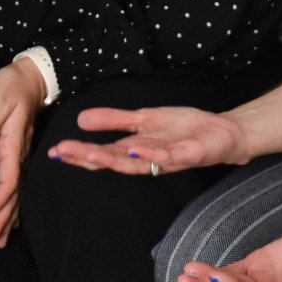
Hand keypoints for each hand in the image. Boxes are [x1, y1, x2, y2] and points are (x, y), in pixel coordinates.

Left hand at [0, 59, 45, 251]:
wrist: (30, 78)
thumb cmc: (10, 88)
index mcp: (14, 146)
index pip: (7, 183)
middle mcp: (21, 156)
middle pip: (13, 198)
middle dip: (1, 223)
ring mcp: (22, 157)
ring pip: (17, 197)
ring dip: (7, 220)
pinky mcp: (19, 155)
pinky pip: (18, 188)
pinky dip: (13, 208)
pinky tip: (10, 222)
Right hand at [46, 106, 246, 175]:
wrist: (226, 132)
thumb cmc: (187, 129)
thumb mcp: (145, 119)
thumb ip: (115, 120)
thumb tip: (81, 120)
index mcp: (136, 150)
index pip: (104, 154)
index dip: (79, 154)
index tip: (55, 152)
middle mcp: (149, 159)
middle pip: (113, 161)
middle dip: (87, 158)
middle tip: (61, 153)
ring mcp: (168, 159)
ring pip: (136, 163)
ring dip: (111, 159)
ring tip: (88, 153)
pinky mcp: (189, 155)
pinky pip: (167, 157)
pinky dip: (150, 155)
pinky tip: (133, 149)